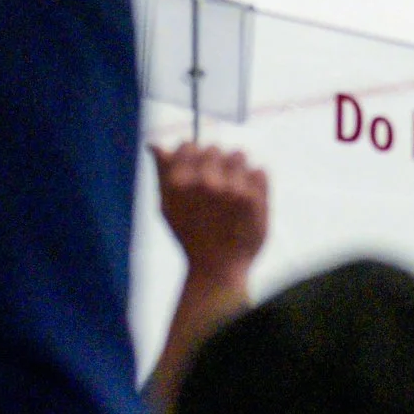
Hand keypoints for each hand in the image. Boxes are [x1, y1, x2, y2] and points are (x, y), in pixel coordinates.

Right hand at [151, 142, 269, 283]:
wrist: (217, 269)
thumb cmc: (190, 236)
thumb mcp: (167, 207)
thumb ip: (162, 173)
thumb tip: (154, 145)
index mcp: (179, 183)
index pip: (188, 146)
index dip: (192, 158)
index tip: (197, 175)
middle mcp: (204, 182)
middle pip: (214, 148)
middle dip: (215, 164)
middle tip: (215, 190)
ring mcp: (232, 189)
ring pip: (239, 155)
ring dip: (237, 170)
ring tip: (232, 194)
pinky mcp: (255, 197)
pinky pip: (259, 170)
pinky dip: (255, 183)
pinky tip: (246, 202)